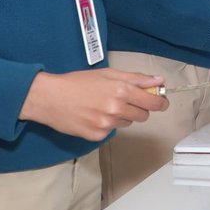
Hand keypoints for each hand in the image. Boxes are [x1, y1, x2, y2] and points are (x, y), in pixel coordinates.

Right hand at [19, 69, 168, 141]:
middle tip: (124, 100)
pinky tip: (93, 115)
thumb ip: (136, 78)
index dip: (160, 102)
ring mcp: (106, 124)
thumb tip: (159, 81)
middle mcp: (116, 109)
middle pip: (143, 115)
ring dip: (122, 116)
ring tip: (103, 106)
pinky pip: (111, 131)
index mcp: (122, 91)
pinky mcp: (96, 135)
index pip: (153, 102)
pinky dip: (107, 124)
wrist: (48, 98)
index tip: (161, 101)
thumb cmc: (77, 82)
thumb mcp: (108, 74)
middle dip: (139, 108)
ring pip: (127, 122)